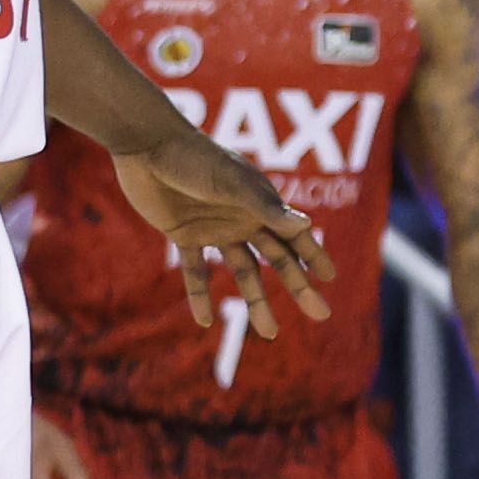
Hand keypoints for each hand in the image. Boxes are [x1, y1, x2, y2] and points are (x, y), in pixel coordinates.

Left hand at [110, 130, 336, 329]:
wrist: (148, 145)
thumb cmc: (197, 159)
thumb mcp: (233, 184)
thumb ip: (267, 208)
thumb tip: (306, 226)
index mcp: (262, 204)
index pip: (296, 236)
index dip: (315, 257)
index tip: (330, 279)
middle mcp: (243, 219)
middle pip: (277, 260)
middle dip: (298, 287)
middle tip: (320, 314)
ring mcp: (215, 228)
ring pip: (241, 271)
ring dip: (255, 301)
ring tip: (269, 332)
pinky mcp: (184, 234)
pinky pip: (196, 270)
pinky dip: (200, 295)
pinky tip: (205, 320)